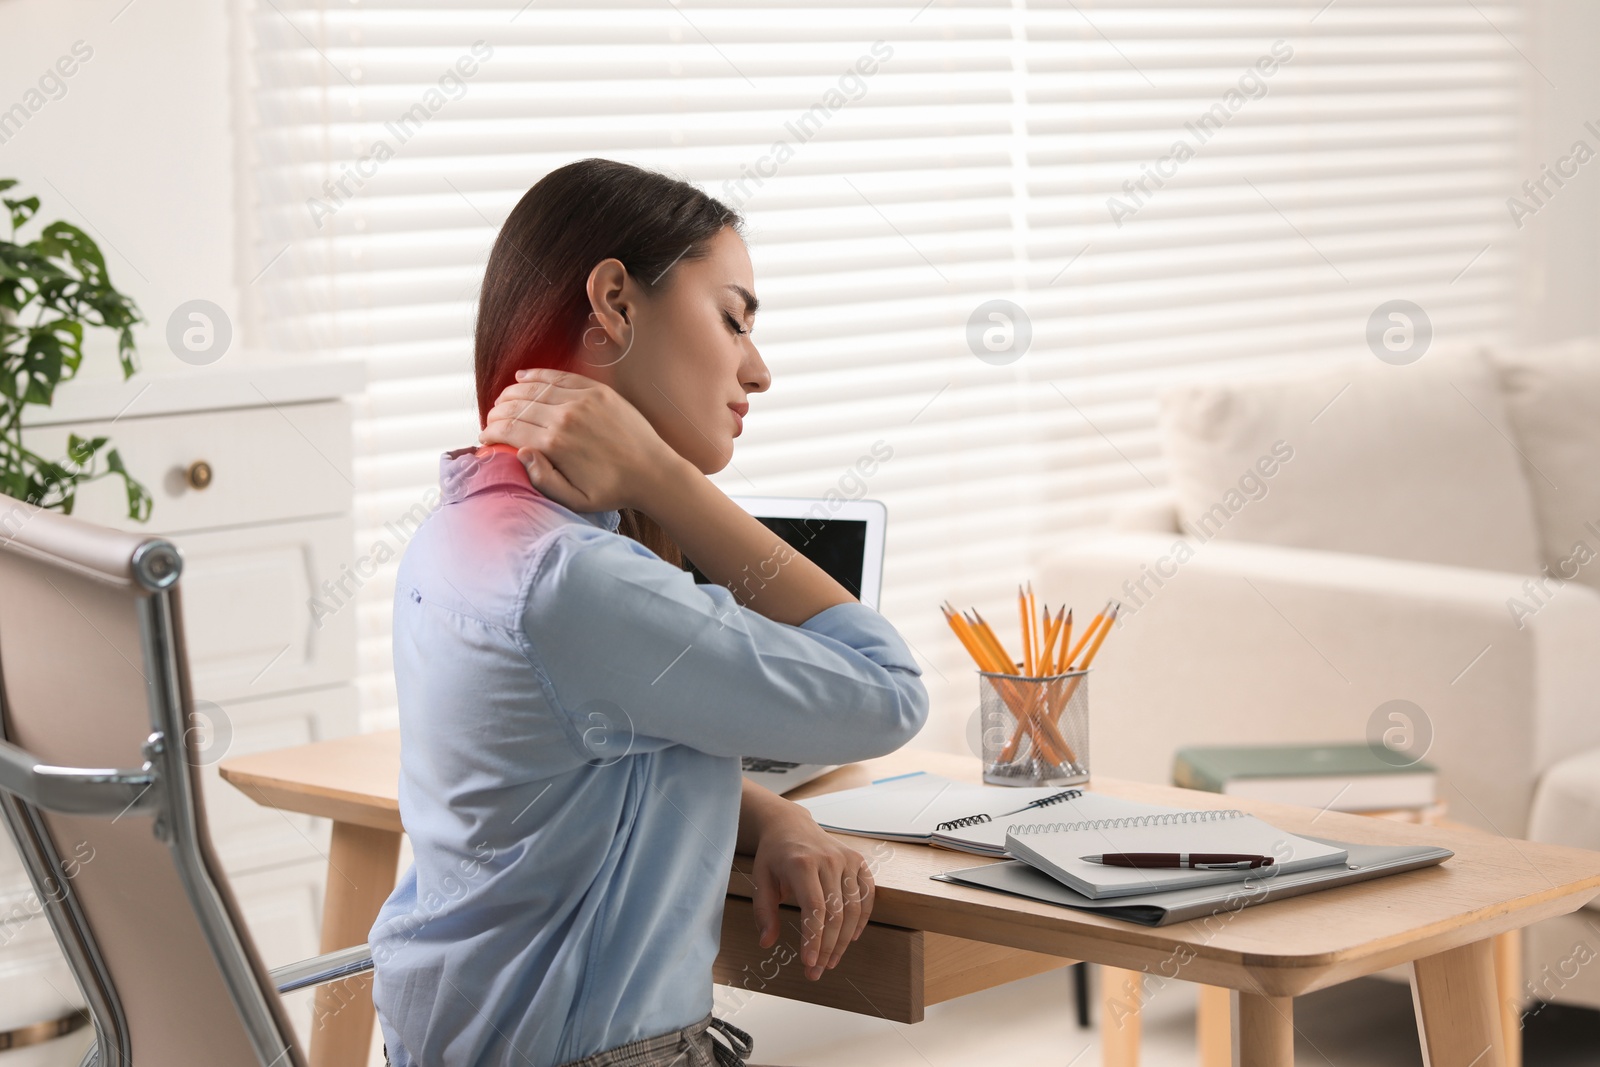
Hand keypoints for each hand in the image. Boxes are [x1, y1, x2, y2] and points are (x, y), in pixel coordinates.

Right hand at [479, 369, 682, 513]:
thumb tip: (521, 453)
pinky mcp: (597, 391)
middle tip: (491, 420)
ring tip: (501, 401)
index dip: (491, 432)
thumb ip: (543, 480)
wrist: (653, 472)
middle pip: (517, 407)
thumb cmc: (612, 491)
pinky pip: (558, 377)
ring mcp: (582, 400)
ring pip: (534, 389)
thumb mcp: (575, 500)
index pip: (510, 430)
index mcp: (555, 445)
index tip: (484, 437)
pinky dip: (536, 375)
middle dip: (497, 413)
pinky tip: (521, 377)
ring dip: (511, 393)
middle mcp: (565, 417)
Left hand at [749, 807, 874, 980]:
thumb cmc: (774, 855)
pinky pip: (867, 893)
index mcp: (802, 864)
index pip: (815, 909)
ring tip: (831, 960)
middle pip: (836, 913)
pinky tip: (852, 938)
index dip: (814, 939)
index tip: (809, 964)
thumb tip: (767, 943)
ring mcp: (846, 859)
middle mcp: (828, 860)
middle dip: (827, 947)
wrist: (790, 824)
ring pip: (854, 908)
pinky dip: (863, 918)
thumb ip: (764, 912)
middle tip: (817, 971)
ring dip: (844, 940)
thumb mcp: (760, 880)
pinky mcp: (858, 860)